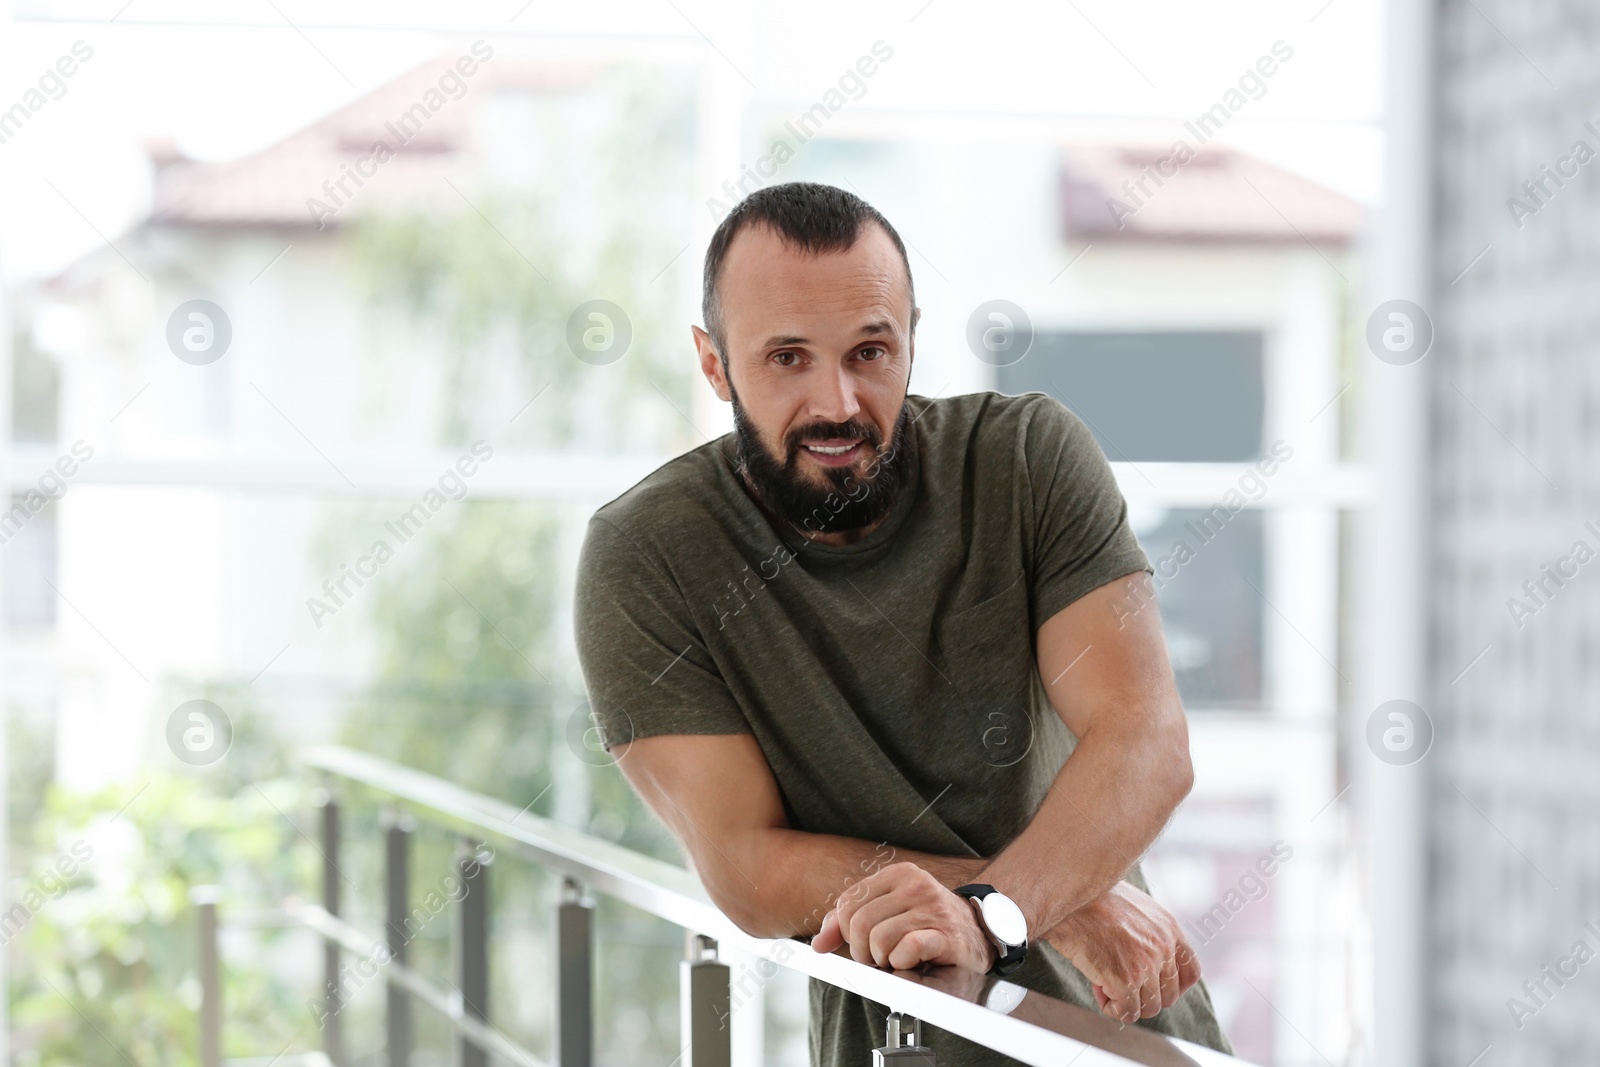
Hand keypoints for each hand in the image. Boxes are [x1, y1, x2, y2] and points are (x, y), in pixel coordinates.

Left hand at [810, 862, 996, 972]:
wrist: (980, 934)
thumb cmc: (930, 927)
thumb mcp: (887, 916)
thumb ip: (849, 925)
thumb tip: (818, 944)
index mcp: (897, 874)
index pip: (847, 904)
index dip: (846, 932)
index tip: (862, 944)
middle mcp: (915, 884)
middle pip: (858, 923)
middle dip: (862, 951)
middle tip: (879, 959)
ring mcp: (932, 907)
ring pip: (879, 938)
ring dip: (884, 961)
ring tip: (899, 960)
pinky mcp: (946, 934)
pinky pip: (907, 949)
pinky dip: (903, 963)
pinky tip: (914, 961)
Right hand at [1042, 881, 1199, 1022]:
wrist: (1068, 898)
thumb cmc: (1091, 899)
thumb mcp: (1133, 907)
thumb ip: (1148, 933)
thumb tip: (1144, 958)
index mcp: (1169, 928)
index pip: (1190, 972)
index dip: (1172, 986)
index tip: (1153, 986)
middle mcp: (1164, 947)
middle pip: (1169, 995)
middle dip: (1143, 995)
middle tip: (1117, 980)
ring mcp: (1147, 965)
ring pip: (1149, 1008)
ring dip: (1126, 1001)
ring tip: (1103, 981)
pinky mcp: (1126, 981)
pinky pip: (1127, 1013)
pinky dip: (1112, 1008)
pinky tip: (1097, 988)